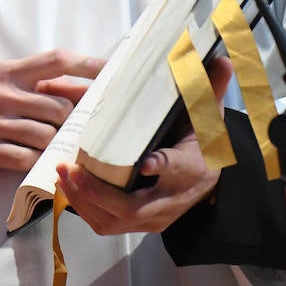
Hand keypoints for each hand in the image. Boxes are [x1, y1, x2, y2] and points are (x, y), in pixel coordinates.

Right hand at [0, 49, 102, 170]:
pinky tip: (45, 162)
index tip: (110, 70)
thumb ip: (32, 81)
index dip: (86, 65)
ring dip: (60, 143)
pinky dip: (39, 161)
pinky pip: (23, 158)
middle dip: (75, 119)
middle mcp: (1, 94)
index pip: (55, 60)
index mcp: (7, 71)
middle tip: (87, 127)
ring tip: (68, 147)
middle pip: (57, 105)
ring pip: (44, 133)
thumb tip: (77, 87)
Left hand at [55, 56, 234, 234]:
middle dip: (99, 191)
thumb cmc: (200, 143)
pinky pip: (105, 224)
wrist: (205, 178)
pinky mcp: (137, 224)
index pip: (178, 168)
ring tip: (63, 173)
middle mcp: (170, 199)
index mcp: (191, 168)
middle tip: (74, 167)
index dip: (162, 165)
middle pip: (133, 208)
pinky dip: (83, 207)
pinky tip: (68, 185)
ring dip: (84, 199)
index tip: (149, 161)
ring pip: (113, 220)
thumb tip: (222, 60)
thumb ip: (207, 89)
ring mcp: (152, 217)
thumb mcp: (206, 116)